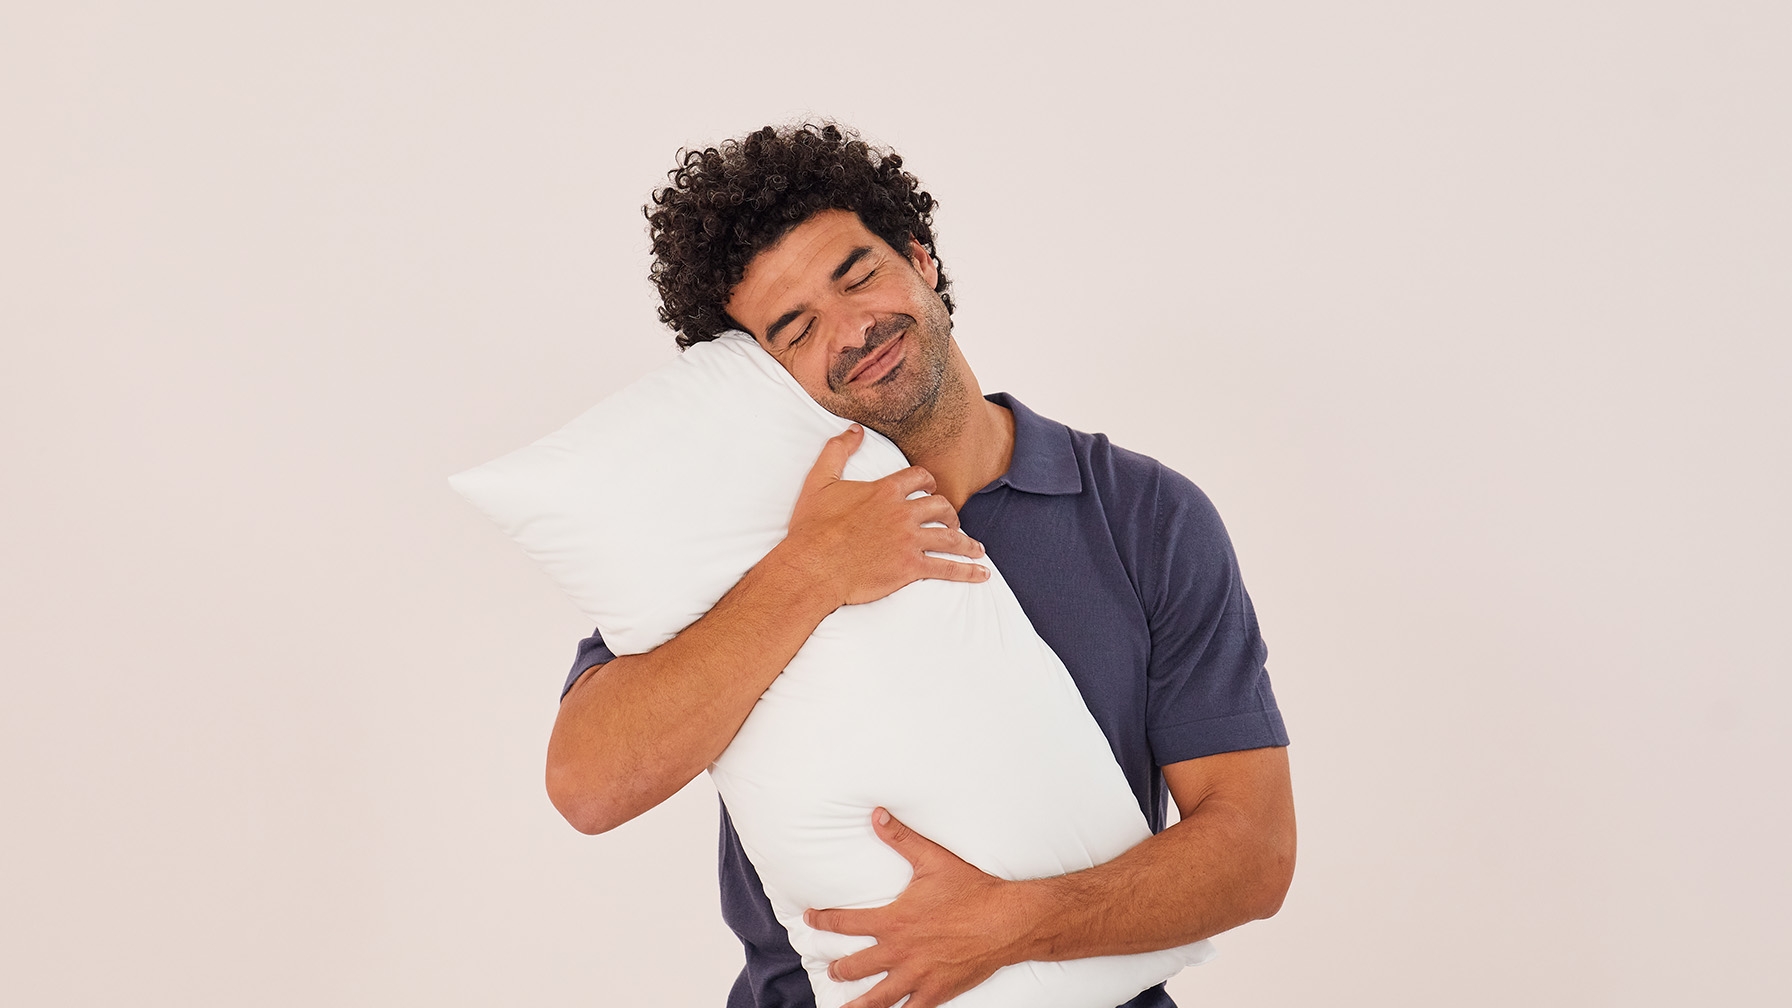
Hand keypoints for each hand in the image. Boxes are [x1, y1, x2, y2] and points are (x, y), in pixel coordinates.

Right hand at [780, 425, 988, 607]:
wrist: (812, 566)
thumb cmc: (812, 527)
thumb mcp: (820, 480)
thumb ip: (838, 451)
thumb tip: (854, 429)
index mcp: (885, 491)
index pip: (919, 478)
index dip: (928, 482)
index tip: (931, 489)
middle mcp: (902, 513)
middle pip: (940, 506)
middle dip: (949, 513)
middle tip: (952, 521)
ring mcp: (909, 541)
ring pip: (950, 537)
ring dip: (967, 542)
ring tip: (976, 549)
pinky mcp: (911, 567)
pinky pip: (947, 567)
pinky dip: (968, 571)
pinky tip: (980, 573)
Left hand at [806, 808, 1029, 1007]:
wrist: (1006, 921)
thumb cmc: (971, 890)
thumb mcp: (933, 859)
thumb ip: (901, 838)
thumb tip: (877, 814)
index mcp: (894, 921)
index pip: (845, 923)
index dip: (822, 921)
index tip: (809, 919)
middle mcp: (900, 952)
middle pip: (855, 966)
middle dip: (838, 968)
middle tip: (830, 968)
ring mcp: (917, 976)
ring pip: (877, 998)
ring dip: (855, 1005)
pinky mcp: (937, 992)